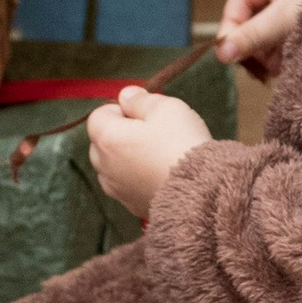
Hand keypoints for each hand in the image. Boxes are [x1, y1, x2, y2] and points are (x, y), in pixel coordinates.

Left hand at [87, 86, 211, 216]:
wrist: (201, 192)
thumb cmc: (181, 145)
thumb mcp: (166, 107)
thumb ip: (140, 99)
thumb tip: (125, 96)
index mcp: (107, 138)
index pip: (100, 114)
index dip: (123, 109)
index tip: (146, 115)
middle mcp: (104, 166)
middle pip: (103, 141)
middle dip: (122, 134)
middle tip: (154, 134)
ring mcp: (117, 189)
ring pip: (114, 165)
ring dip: (128, 158)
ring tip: (159, 155)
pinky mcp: (132, 206)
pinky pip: (127, 185)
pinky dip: (138, 178)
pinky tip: (161, 175)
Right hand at [215, 0, 301, 78]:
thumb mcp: (285, 22)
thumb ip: (252, 36)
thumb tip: (220, 52)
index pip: (238, 0)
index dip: (231, 27)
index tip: (230, 54)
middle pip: (249, 19)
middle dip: (253, 44)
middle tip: (261, 67)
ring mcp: (293, 5)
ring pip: (263, 34)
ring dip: (268, 54)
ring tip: (281, 65)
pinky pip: (279, 41)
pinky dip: (280, 56)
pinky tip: (289, 65)